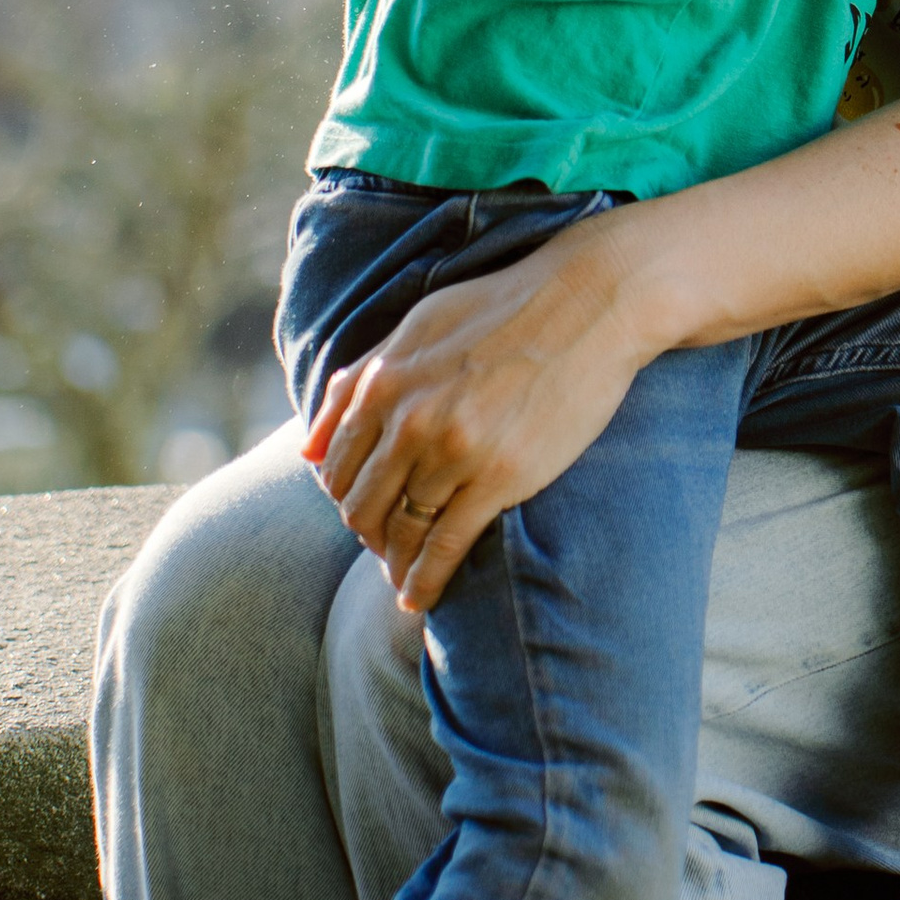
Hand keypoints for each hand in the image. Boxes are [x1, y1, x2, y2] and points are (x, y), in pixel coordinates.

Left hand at [303, 221, 652, 609]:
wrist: (590, 301)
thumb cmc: (505, 308)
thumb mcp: (419, 326)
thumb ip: (360, 381)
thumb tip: (308, 446)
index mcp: (385, 382)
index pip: (335, 466)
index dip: (344, 496)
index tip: (363, 509)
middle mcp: (409, 420)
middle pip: (361, 505)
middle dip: (367, 533)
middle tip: (384, 546)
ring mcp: (453, 452)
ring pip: (400, 530)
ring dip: (394, 561)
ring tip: (400, 577)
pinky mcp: (499, 477)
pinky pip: (445, 546)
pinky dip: (425, 580)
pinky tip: (419, 597)